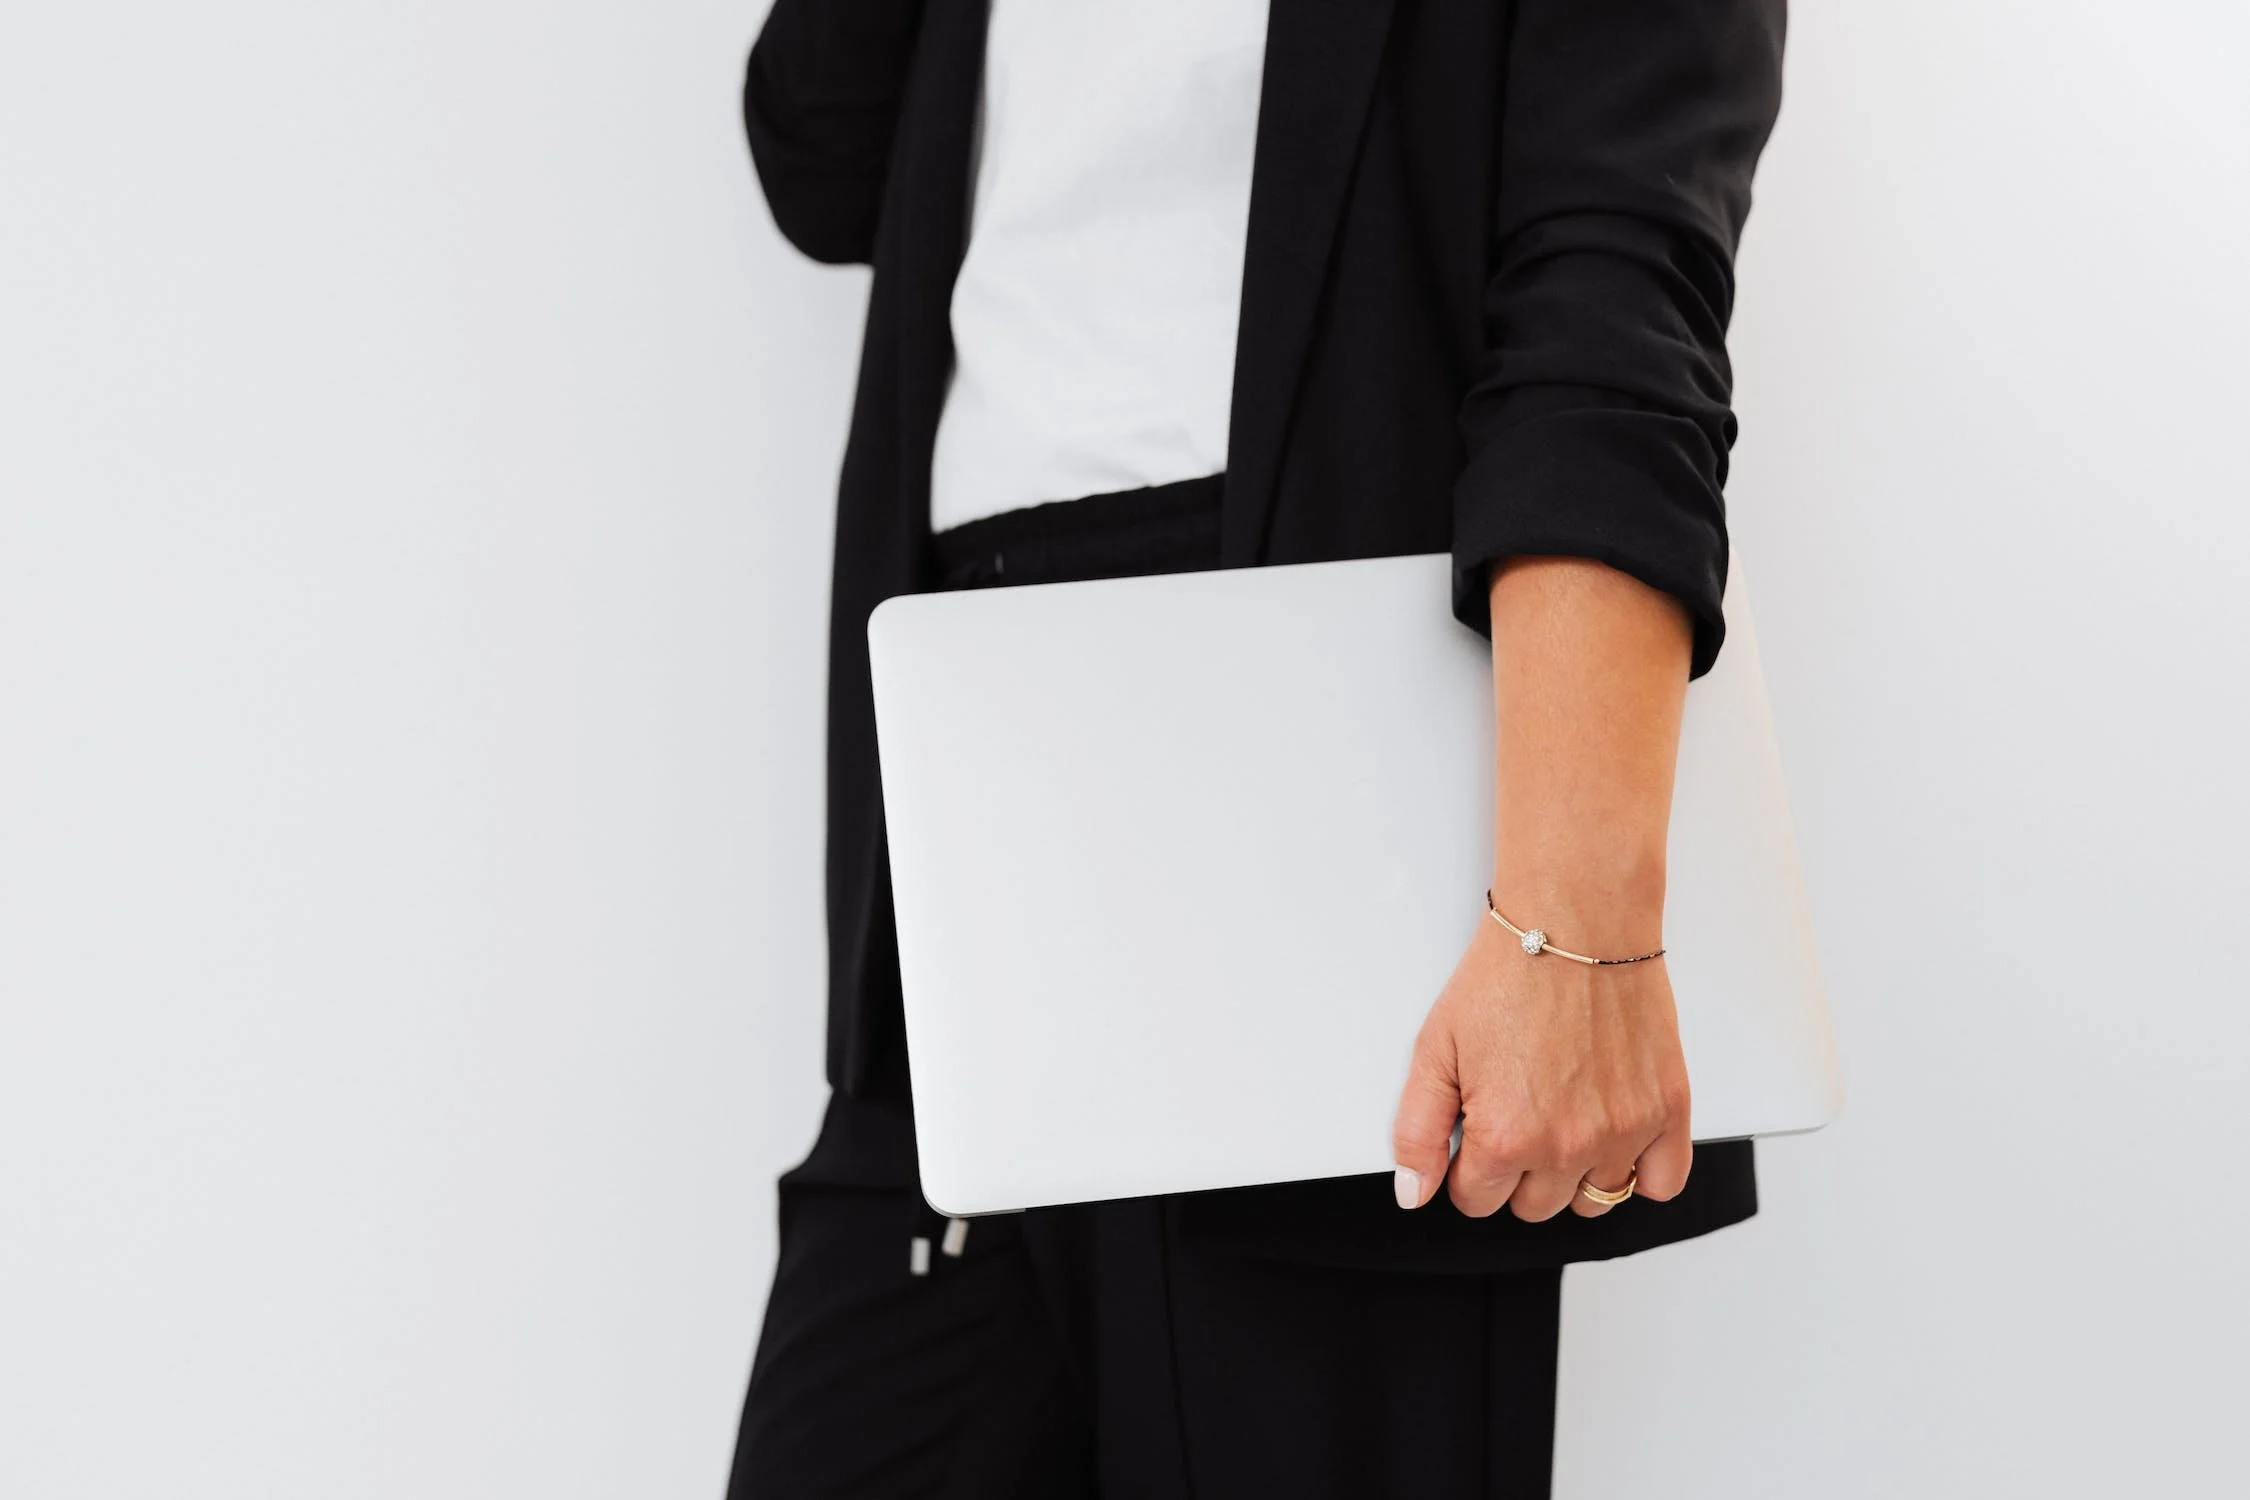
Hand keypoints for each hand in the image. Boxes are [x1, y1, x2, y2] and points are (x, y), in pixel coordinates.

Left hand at [1390, 902, 1692, 1219]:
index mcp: (1505, 1136)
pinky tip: (1613, 1138)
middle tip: (1518, 1111)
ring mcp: (1622, 1132)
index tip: (1478, 1129)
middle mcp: (1566, 1145)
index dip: (1469, 1166)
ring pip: (1592, 1201)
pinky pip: (1661, 1182)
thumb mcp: (1434, 1049)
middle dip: (1516, 1170)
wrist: (1575, 923)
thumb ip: (1417, 1130)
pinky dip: (1640, 1171)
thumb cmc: (1508, 976)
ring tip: (1562, 1117)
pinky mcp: (1667, 1111)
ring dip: (1572, 1173)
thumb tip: (1414, 1192)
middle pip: (1532, 1207)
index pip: (1476, 1200)